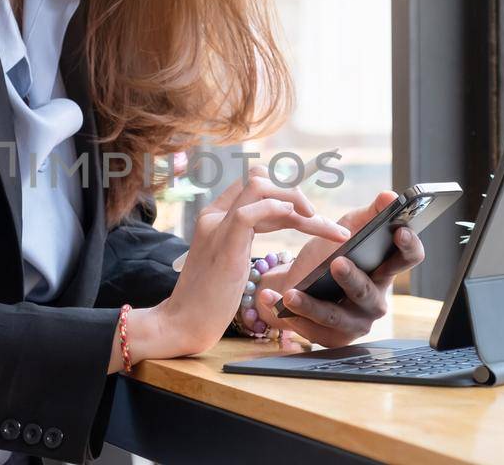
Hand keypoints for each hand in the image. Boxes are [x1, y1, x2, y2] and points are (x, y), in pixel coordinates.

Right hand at [127, 167, 350, 364]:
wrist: (181, 324)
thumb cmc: (207, 302)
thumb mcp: (228, 264)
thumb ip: (241, 243)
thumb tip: (270, 238)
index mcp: (214, 218)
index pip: (252, 187)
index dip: (284, 194)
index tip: (310, 214)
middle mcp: (214, 216)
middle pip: (259, 180)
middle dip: (296, 194)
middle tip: (321, 221)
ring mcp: (217, 228)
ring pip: (260, 187)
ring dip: (297, 200)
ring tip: (322, 224)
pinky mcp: (224, 246)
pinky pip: (252, 212)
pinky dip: (282, 211)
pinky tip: (304, 223)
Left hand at [253, 191, 426, 347]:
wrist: (296, 283)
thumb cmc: (328, 255)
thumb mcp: (345, 230)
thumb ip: (368, 213)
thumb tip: (390, 196)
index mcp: (384, 270)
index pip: (409, 259)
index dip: (408, 246)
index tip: (399, 230)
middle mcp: (375, 300)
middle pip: (369, 293)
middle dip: (353, 279)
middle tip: (336, 263)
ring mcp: (355, 323)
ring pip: (335, 316)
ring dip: (311, 305)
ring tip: (291, 293)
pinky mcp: (332, 338)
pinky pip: (311, 329)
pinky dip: (290, 315)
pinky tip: (273, 302)